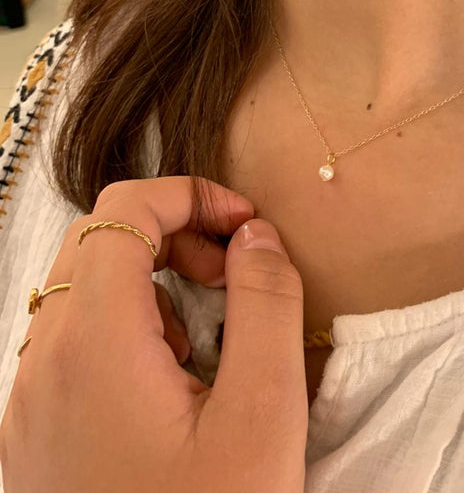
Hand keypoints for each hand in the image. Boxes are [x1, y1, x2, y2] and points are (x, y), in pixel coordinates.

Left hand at [0, 177, 307, 491]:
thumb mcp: (264, 413)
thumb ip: (267, 301)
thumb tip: (255, 234)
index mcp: (92, 344)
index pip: (123, 210)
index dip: (190, 194)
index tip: (247, 224)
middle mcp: (42, 364)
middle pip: (97, 241)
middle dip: (173, 233)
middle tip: (234, 274)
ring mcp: (29, 402)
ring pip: (80, 289)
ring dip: (149, 281)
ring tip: (208, 337)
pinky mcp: (35, 435)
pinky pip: (72, 341)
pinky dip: (124, 327)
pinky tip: (171, 382)